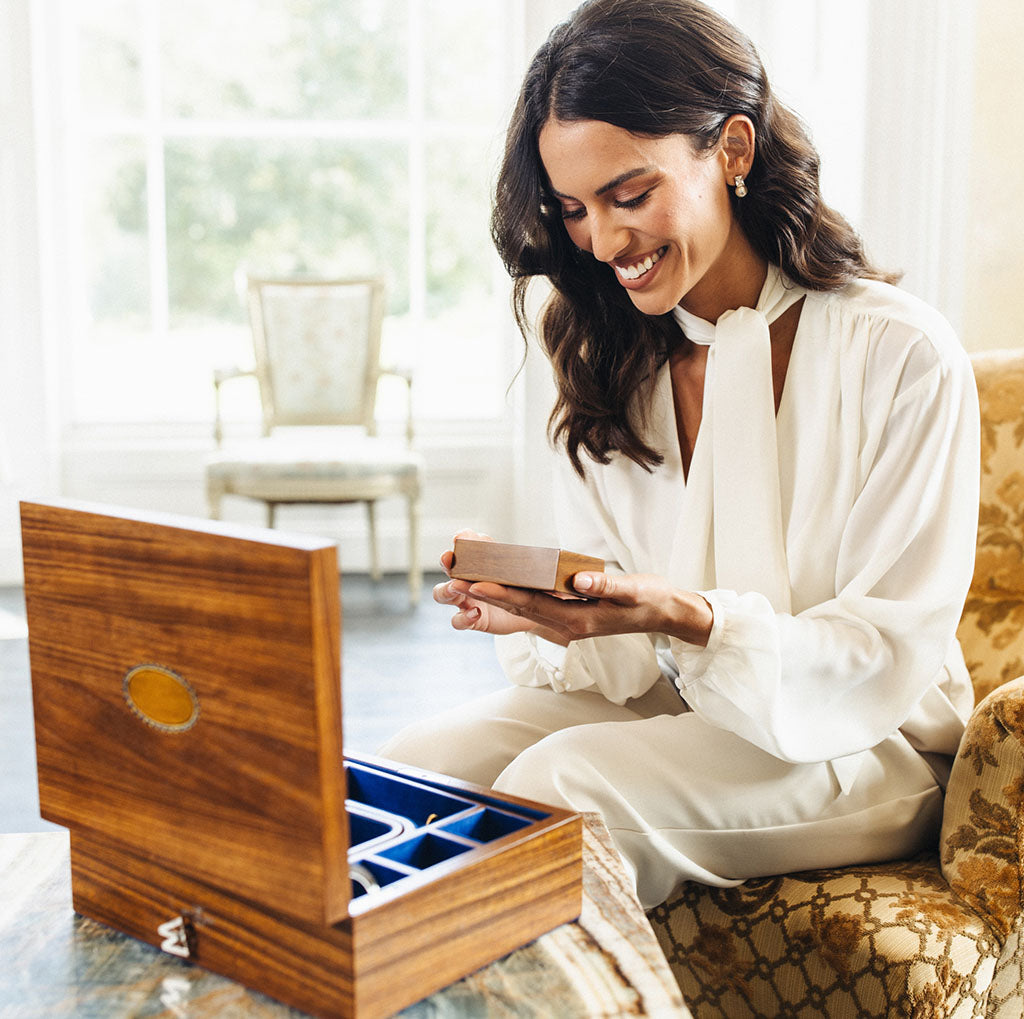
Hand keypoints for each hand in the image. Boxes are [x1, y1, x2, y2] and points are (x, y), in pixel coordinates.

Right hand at [433, 530, 543, 636]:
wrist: (539, 610)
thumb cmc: (533, 584)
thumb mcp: (536, 570)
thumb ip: (536, 563)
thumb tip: (556, 564)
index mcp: (482, 558)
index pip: (465, 543)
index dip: (461, 539)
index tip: (461, 538)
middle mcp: (469, 576)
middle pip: (448, 566)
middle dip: (447, 561)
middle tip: (450, 559)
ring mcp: (467, 598)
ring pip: (443, 593)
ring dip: (447, 590)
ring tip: (457, 588)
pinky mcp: (473, 619)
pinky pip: (457, 620)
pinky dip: (463, 617)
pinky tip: (475, 613)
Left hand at [452, 570, 713, 646]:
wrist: (663, 615)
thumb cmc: (649, 600)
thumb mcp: (634, 590)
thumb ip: (606, 587)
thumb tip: (579, 582)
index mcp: (578, 622)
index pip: (532, 606)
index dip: (502, 594)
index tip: (476, 583)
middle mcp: (564, 627)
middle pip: (518, 609)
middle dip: (485, 595)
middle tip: (454, 579)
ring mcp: (562, 624)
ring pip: (520, 609)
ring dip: (491, 596)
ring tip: (462, 579)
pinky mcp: (564, 616)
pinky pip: (530, 607)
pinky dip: (509, 595)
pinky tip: (492, 583)